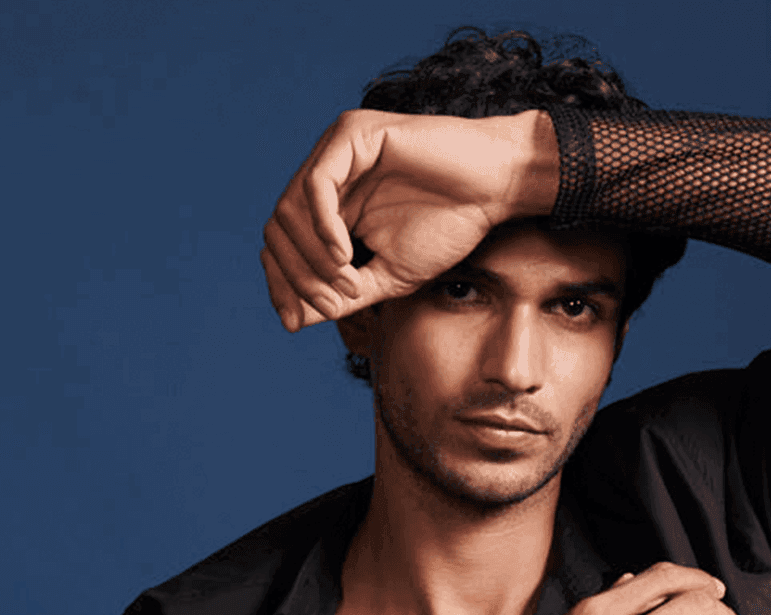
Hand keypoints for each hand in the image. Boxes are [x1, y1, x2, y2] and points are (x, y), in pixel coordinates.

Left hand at [261, 109, 557, 329]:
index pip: (282, 243)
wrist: (493, 188)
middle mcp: (326, 174)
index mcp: (330, 205)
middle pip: (277, 229)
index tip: (293, 323)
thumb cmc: (448, 227)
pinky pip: (316, 184)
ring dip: (311, 257)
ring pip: (289, 209)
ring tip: (345, 282)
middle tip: (330, 305)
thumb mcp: (388, 276)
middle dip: (295, 276)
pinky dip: (322, 227)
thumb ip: (344, 294)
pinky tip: (343, 255)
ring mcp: (336, 150)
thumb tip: (294, 319)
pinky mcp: (352, 134)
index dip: (280, 284)